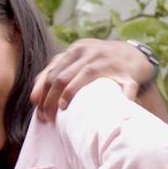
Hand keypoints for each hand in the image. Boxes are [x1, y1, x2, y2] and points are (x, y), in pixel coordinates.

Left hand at [31, 39, 152, 120]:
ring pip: (84, 76)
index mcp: (76, 50)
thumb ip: (53, 73)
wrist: (134, 55)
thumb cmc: (97, 62)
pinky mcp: (128, 74)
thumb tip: (33, 97)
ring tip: (63, 110)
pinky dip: (117, 97)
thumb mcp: (75, 61)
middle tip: (47, 118)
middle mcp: (90, 52)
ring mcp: (109, 61)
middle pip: (63, 77)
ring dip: (70, 95)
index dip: (43, 95)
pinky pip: (124, 87)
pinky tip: (105, 110)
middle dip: (50, 100)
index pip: (52, 74)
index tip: (39, 113)